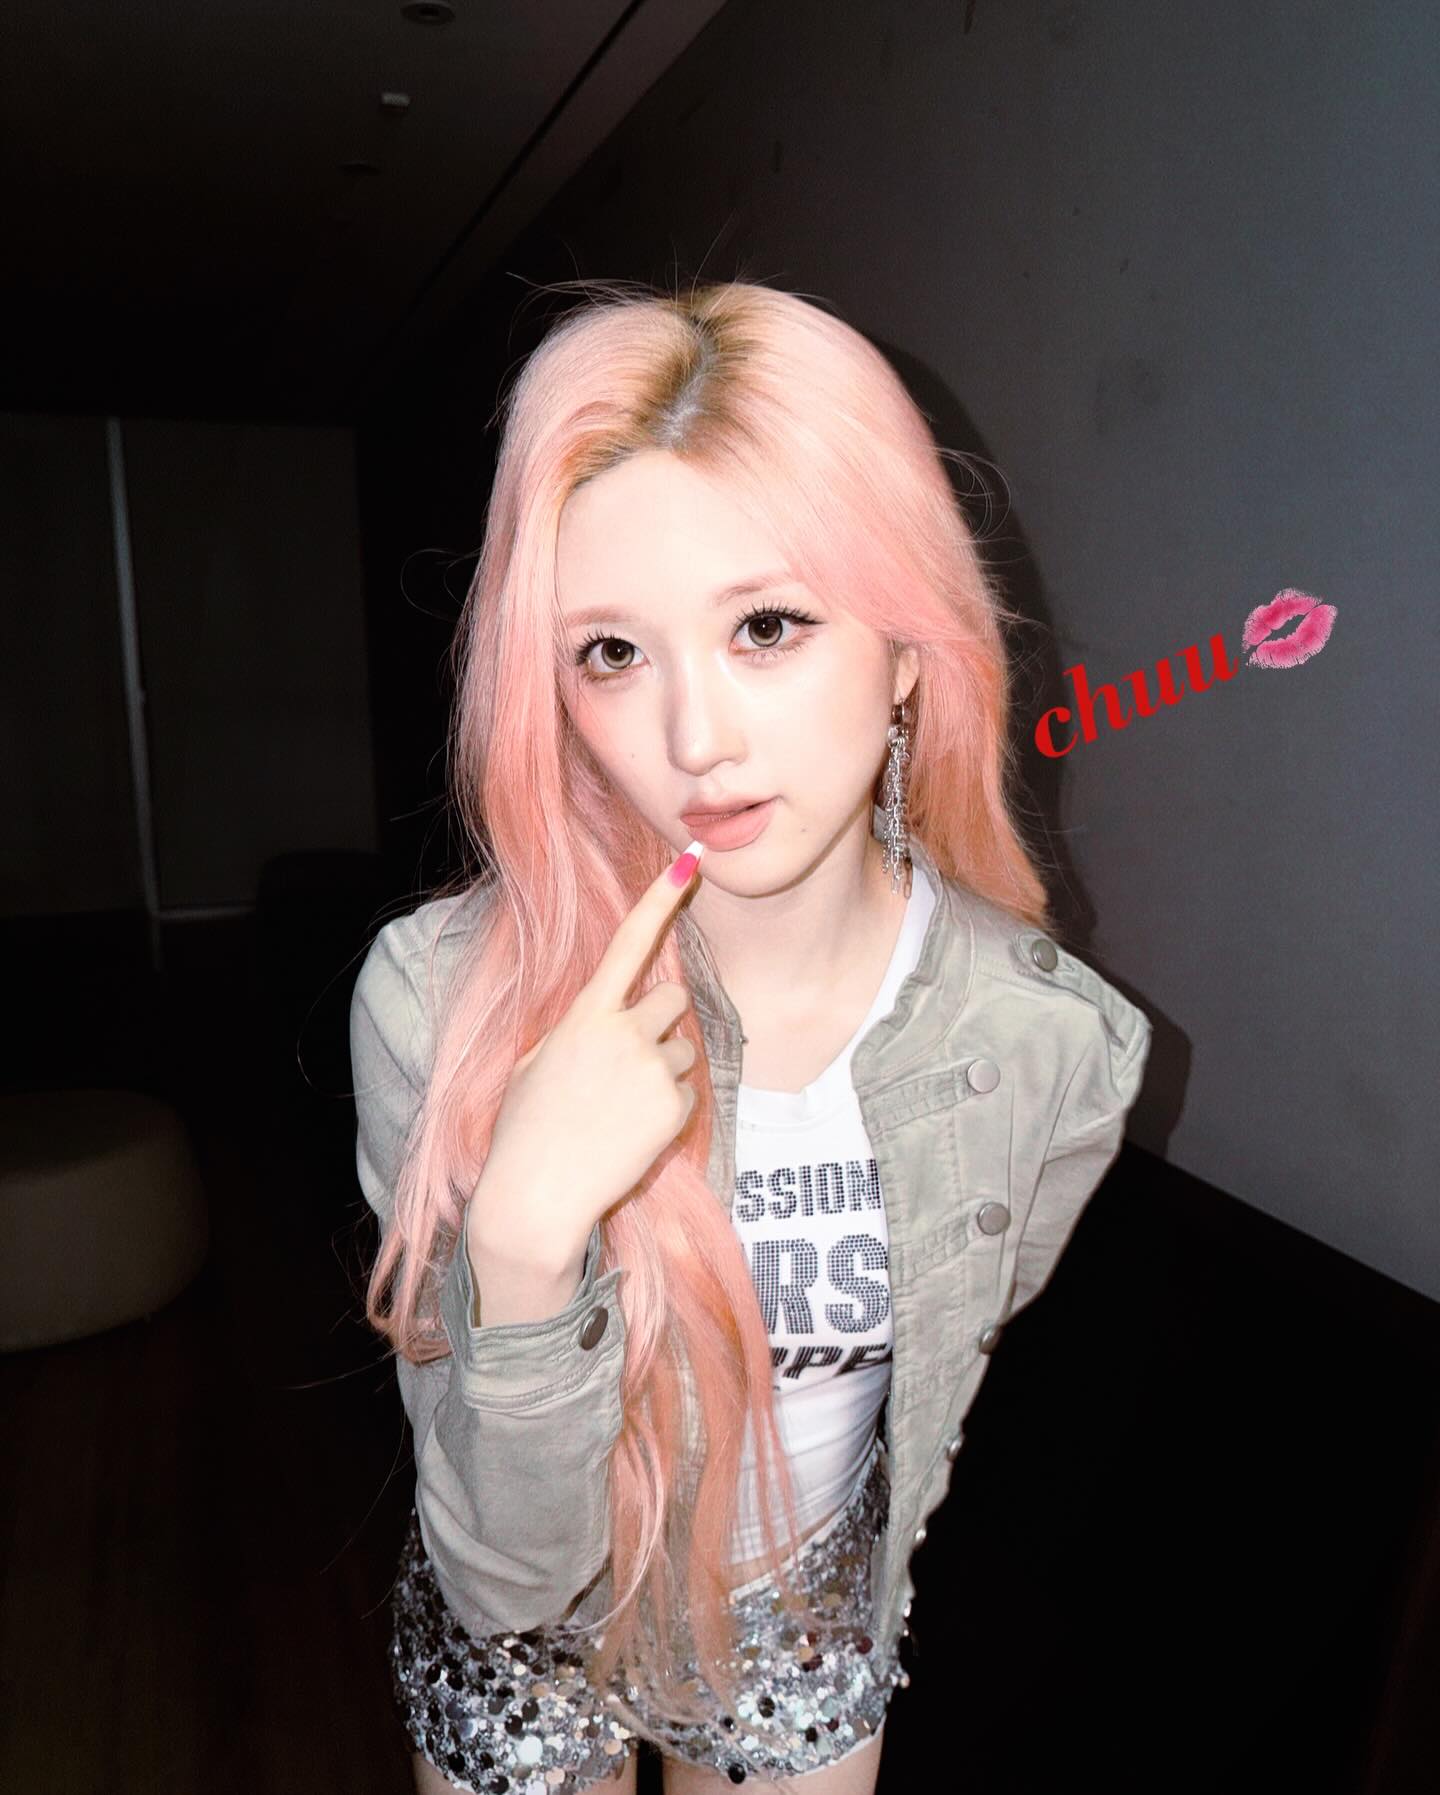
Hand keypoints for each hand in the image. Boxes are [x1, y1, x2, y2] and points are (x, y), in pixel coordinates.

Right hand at [467, 844, 707, 1273]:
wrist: (536, 1197)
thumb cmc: (525, 1132)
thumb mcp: (536, 1065)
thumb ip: (577, 1032)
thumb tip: (605, 1020)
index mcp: (584, 1016)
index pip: (630, 943)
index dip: (660, 899)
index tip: (689, 861)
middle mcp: (623, 1034)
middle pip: (670, 999)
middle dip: (658, 1022)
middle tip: (628, 1062)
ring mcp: (652, 1070)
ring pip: (682, 1048)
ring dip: (663, 1070)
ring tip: (621, 1109)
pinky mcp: (673, 1108)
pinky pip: (687, 1093)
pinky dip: (668, 1110)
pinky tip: (632, 1133)